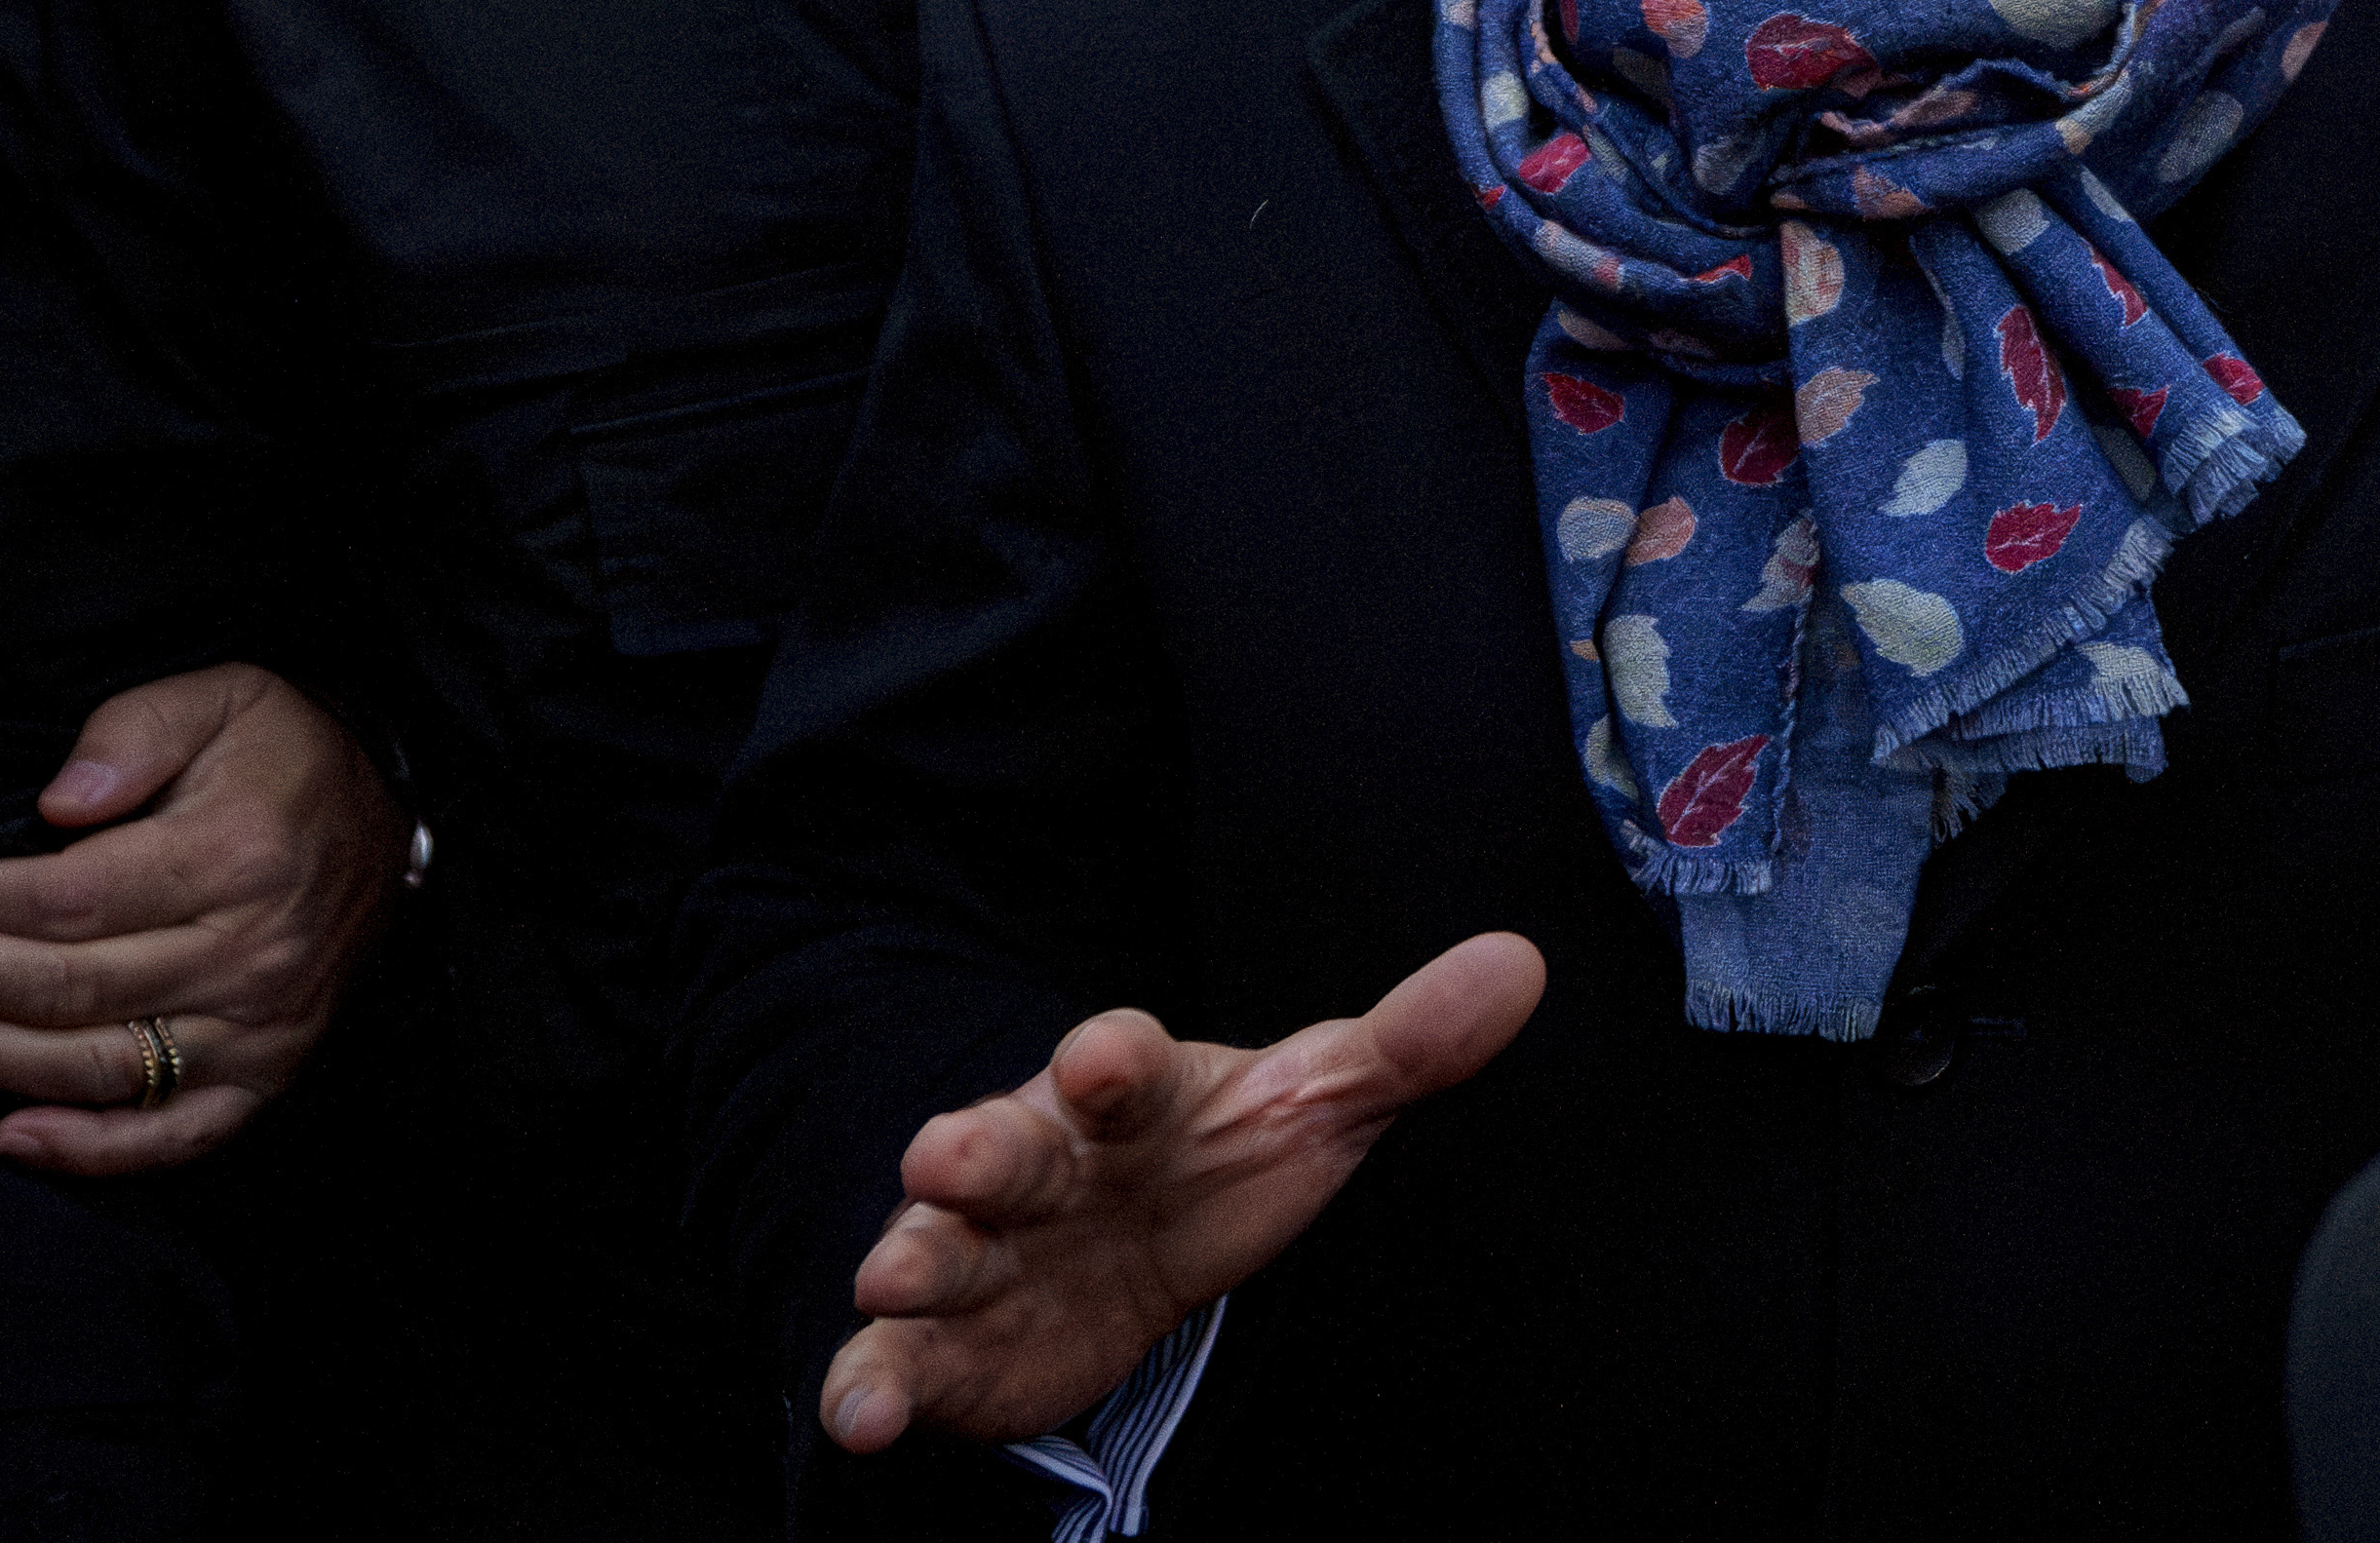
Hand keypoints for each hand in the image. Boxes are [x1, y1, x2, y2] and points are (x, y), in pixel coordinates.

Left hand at [0, 663, 404, 1172]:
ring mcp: (264, 1024)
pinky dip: (93, 1149)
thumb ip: (133, 733)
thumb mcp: (220, 699)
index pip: (67, 902)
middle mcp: (253, 950)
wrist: (395, 814)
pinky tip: (12, 1139)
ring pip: (100, 1065)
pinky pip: (176, 1134)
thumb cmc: (287, 756)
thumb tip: (56, 802)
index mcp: (235, 855)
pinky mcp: (271, 1071)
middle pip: (68, 987)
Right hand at [824, 933, 1546, 1452]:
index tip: (1106, 1052)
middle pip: (1007, 1147)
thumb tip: (1521, 964)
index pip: (1125, 1066)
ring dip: (912, 1262)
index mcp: (1131, 1095)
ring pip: (937, 1248)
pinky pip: (898, 1361)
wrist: (1128, 1241)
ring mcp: (985, 1251)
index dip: (1115, 1059)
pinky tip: (858, 1414)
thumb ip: (1409, 1047)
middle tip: (942, 1152)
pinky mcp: (950, 1346)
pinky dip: (869, 1382)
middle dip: (976, 1152)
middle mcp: (1040, 1159)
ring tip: (889, 1277)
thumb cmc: (1218, 1157)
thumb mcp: (1317, 1104)